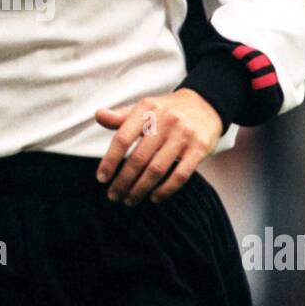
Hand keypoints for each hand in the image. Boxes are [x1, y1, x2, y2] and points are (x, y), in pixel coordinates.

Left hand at [95, 88, 222, 205]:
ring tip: (129, 200)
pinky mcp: (200, 148)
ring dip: (140, 189)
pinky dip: (165, 190)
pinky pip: (180, 175)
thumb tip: (98, 115)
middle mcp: (166, 121)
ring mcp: (184, 135)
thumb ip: (121, 116)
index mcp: (147, 110)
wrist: (206, 105)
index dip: (110, 161)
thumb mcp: (145, 108)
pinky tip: (154, 198)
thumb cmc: (167, 111)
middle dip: (123, 181)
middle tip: (113, 195)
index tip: (101, 178)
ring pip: (157, 169)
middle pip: (138, 158)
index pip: (122, 138)